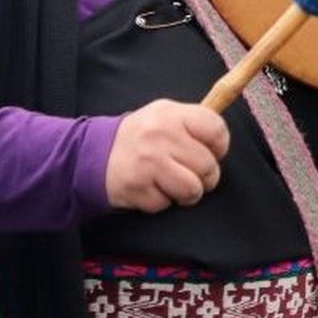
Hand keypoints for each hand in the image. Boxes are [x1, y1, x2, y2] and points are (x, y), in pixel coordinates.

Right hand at [106, 99, 229, 212]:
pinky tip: (152, 187)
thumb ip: (194, 123)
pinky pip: (167, 203)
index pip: (216, 129)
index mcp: (172, 114)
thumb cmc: (140, 137)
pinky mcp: (137, 187)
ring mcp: (148, 162)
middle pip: (207, 165)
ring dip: (187, 193)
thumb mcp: (165, 116)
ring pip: (192, 189)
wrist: (94, 154)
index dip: (220, 146)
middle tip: (191, 173)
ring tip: (175, 184)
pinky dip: (162, 201)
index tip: (212, 151)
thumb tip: (224, 138)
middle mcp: (160, 136)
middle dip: (205, 176)